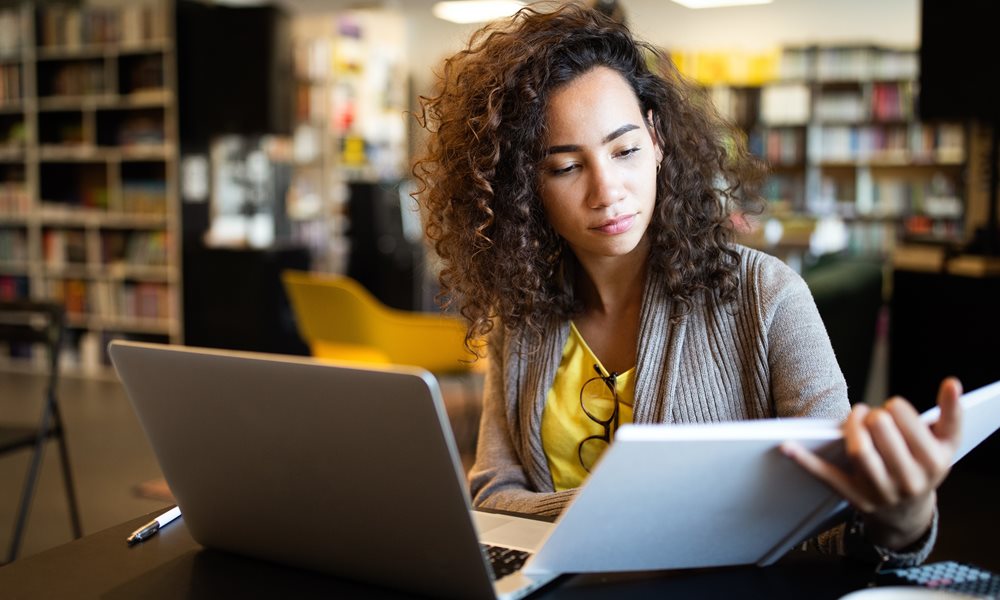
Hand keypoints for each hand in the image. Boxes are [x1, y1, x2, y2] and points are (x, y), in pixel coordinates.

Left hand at [782, 377, 962, 549]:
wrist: (909, 514)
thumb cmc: (925, 466)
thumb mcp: (946, 443)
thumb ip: (952, 413)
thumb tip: (951, 382)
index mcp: (933, 463)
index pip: (906, 422)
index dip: (895, 408)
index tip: (892, 407)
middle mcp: (909, 480)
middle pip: (881, 434)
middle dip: (874, 416)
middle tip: (873, 415)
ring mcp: (880, 491)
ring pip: (859, 452)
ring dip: (851, 427)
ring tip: (855, 416)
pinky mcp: (854, 498)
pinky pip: (828, 477)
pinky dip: (805, 462)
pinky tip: (786, 446)